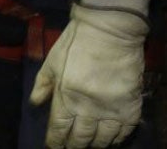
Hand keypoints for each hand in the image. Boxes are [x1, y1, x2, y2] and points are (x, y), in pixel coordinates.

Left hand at [30, 4, 147, 147]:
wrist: (111, 28)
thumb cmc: (78, 41)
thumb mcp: (53, 59)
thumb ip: (43, 83)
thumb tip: (36, 103)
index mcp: (67, 96)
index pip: (59, 129)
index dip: (56, 141)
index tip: (54, 147)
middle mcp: (88, 108)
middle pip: (81, 138)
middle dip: (74, 145)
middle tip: (72, 147)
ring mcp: (111, 109)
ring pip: (102, 139)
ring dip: (95, 145)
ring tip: (90, 145)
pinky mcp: (131, 106)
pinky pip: (124, 132)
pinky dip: (117, 138)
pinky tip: (111, 139)